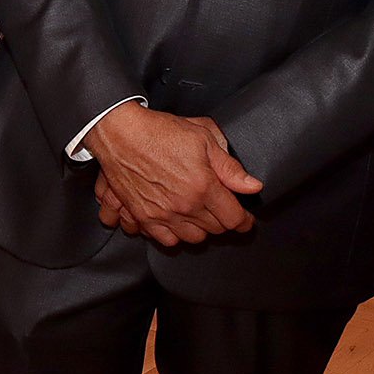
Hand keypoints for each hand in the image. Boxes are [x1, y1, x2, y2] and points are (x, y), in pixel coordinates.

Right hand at [83, 103, 261, 246]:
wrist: (120, 134)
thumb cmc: (159, 132)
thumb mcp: (203, 138)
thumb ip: (230, 167)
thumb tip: (252, 186)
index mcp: (203, 186)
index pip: (234, 218)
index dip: (245, 220)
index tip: (246, 219)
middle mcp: (184, 205)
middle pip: (216, 229)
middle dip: (224, 220)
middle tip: (222, 209)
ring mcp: (163, 214)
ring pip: (194, 238)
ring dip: (202, 229)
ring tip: (201, 214)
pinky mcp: (144, 217)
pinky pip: (167, 240)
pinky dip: (176, 235)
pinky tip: (179, 222)